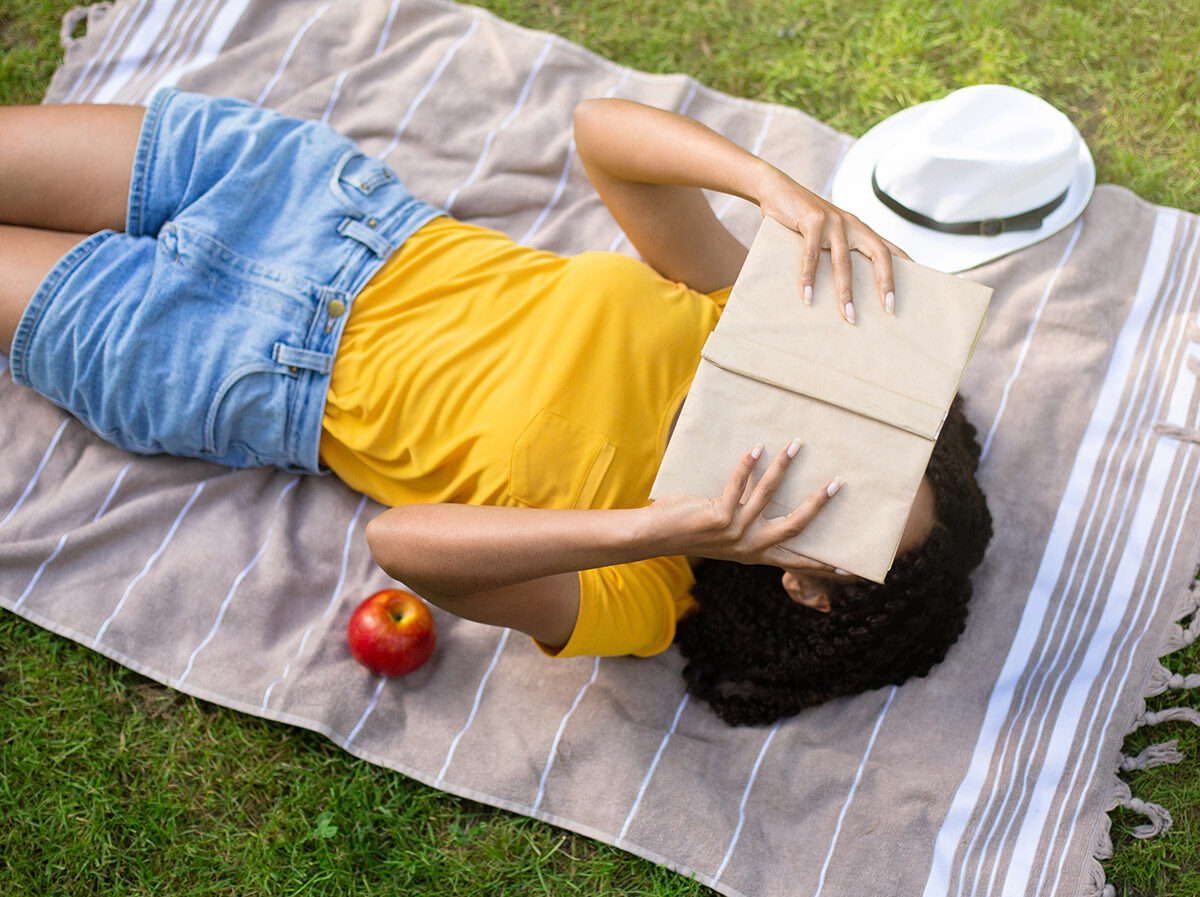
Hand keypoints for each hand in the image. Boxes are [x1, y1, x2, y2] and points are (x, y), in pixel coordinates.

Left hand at [647, 440, 841, 565]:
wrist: (657, 536)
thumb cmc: (691, 531)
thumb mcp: (727, 536)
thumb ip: (748, 525)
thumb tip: (769, 492)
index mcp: (755, 554)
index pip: (795, 561)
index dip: (820, 564)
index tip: (847, 568)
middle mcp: (749, 546)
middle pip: (794, 525)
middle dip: (817, 503)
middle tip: (838, 481)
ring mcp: (735, 532)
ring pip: (767, 495)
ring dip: (783, 467)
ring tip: (796, 445)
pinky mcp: (719, 517)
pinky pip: (739, 484)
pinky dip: (748, 463)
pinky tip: (756, 447)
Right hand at [756, 168, 908, 323]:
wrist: (776, 188)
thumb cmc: (800, 219)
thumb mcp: (826, 233)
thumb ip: (836, 250)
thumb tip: (840, 286)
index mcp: (859, 229)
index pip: (889, 248)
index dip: (905, 266)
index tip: (919, 286)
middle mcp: (852, 224)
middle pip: (878, 255)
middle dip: (885, 283)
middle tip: (888, 309)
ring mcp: (834, 221)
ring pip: (844, 262)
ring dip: (846, 292)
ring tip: (848, 316)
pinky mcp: (813, 220)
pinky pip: (812, 256)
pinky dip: (808, 278)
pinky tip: (807, 297)